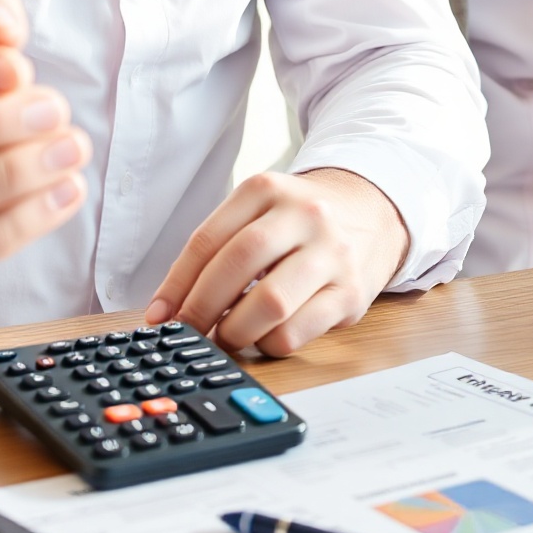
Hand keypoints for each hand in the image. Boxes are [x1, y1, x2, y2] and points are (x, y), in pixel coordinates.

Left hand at [144, 167, 409, 357]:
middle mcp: (303, 214)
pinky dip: (270, 344)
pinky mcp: (352, 291)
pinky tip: (265, 337)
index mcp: (268, 189)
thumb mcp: (261, 211)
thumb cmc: (300, 222)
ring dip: (236, 330)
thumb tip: (170, 309)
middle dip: (202, 308)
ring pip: (270, 303)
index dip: (177, 284)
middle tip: (189, 332)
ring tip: (227, 336)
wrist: (374, 212)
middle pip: (237, 264)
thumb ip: (220, 248)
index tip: (159, 316)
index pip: (208, 239)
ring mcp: (332, 252)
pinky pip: (297, 331)